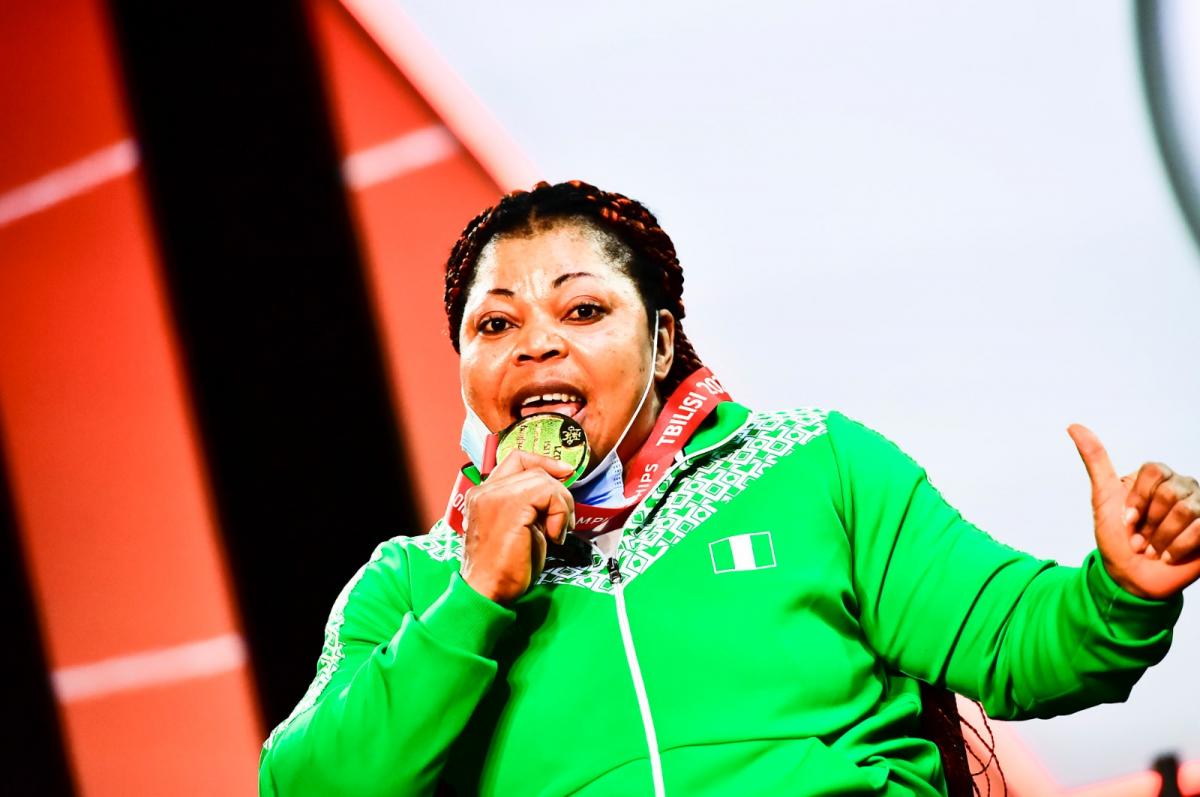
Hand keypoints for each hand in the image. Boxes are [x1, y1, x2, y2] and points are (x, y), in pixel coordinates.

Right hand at [459, 451, 575, 604]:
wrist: (487, 592)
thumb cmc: (504, 569)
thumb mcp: (519, 528)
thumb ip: (530, 506)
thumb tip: (557, 493)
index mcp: (484, 494)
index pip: (517, 459)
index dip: (544, 462)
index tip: (565, 473)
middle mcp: (485, 490)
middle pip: (535, 469)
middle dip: (559, 492)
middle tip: (562, 522)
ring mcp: (495, 495)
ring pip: (544, 480)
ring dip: (561, 505)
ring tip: (557, 532)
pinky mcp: (511, 506)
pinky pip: (548, 493)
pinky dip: (559, 513)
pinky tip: (554, 536)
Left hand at [1069, 424, 1199, 599]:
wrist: (1131, 577)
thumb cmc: (1117, 539)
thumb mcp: (1102, 498)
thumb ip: (1095, 461)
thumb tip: (1074, 425)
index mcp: (1157, 477)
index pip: (1153, 472)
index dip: (1136, 500)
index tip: (1125, 521)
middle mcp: (1182, 488)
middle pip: (1169, 493)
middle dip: (1148, 523)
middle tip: (1139, 539)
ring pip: (1186, 510)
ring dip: (1162, 537)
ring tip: (1153, 549)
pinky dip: (1179, 547)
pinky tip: (1168, 556)